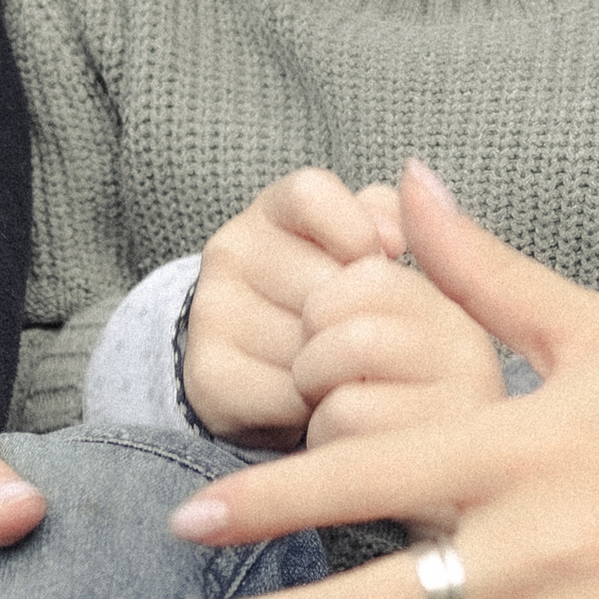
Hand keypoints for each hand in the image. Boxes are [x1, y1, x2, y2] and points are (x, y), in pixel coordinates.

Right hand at [184, 168, 404, 438]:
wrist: (266, 366)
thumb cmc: (330, 294)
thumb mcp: (359, 242)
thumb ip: (385, 218)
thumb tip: (391, 236)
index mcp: (270, 209)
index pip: (311, 194)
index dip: (357, 230)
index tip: (380, 261)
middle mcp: (230, 251)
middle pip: (323, 282)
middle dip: (362, 315)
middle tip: (369, 331)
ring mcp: (211, 313)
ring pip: (309, 344)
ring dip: (344, 366)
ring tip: (348, 365)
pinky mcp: (207, 376)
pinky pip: (288, 394)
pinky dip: (317, 404)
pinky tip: (321, 395)